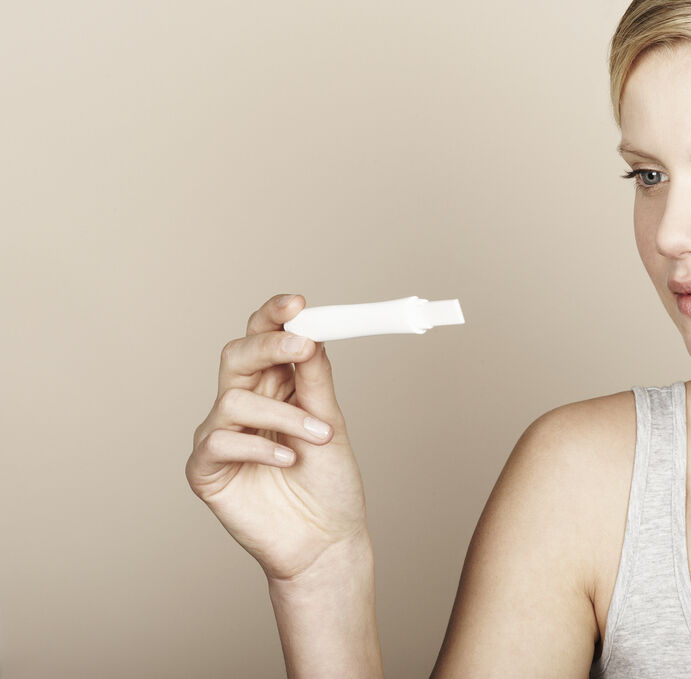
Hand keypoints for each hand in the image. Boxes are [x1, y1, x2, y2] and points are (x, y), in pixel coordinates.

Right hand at [186, 294, 371, 581]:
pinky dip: (259, 445)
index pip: (264, 338)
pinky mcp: (205, 470)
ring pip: (235, 398)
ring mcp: (220, 435)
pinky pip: (220, 440)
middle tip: (302, 346)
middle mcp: (243, 404)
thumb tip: (310, 334)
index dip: (274, 316)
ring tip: (320, 436)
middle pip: (237, 355)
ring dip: (285, 414)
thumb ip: (315, 380)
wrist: (325, 540)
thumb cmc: (329, 483)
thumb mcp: (330, 423)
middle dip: (268, 345)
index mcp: (275, 387)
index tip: (298, 303)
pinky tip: (287, 459)